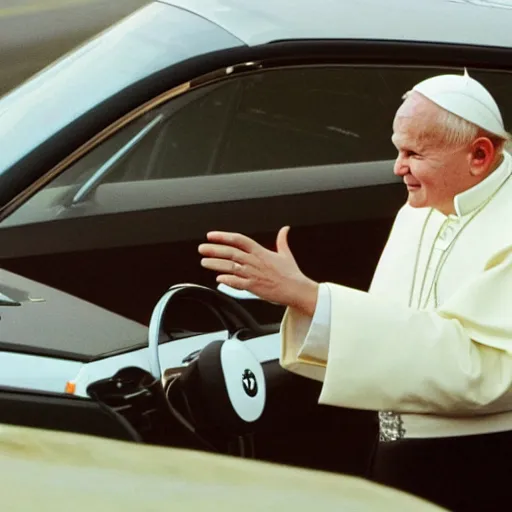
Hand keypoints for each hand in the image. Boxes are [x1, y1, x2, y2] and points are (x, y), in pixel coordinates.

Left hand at [198, 226, 318, 315]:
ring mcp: (253, 274)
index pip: (239, 240)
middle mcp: (255, 261)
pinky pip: (237, 282)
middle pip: (231, 252)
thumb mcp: (286, 254)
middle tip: (202, 248)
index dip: (223, 236)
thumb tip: (285, 229)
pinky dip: (227, 280)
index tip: (211, 235)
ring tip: (204, 262)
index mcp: (261, 252)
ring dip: (215, 264)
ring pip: (230, 267)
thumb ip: (282, 240)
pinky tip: (218, 278)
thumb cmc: (291, 274)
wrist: (296, 290)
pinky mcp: (254, 287)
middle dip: (214, 249)